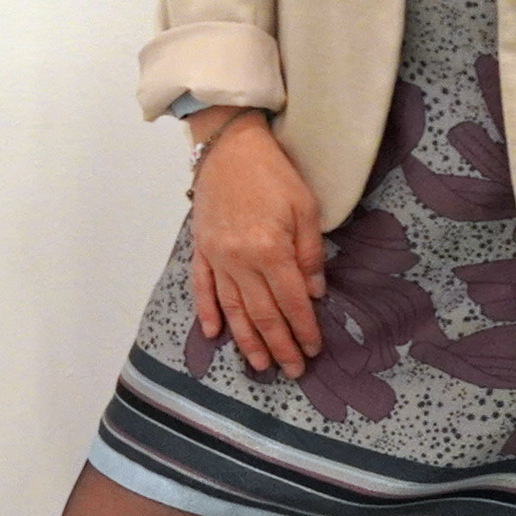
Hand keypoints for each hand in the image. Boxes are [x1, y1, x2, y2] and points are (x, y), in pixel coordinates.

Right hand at [188, 112, 326, 375]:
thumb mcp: (305, 207)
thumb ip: (310, 253)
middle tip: (292, 370)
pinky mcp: (201, 248)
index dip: (304, 329)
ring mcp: (217, 256)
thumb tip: (314, 294)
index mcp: (270, 250)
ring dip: (247, 340)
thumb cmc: (273, 172)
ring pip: (232, 308)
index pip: (291, 301)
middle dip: (279, 345)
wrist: (228, 145)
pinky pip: (203, 287)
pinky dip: (207, 311)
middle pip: (262, 313)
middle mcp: (240, 260)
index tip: (314, 349)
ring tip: (260, 364)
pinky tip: (214, 333)